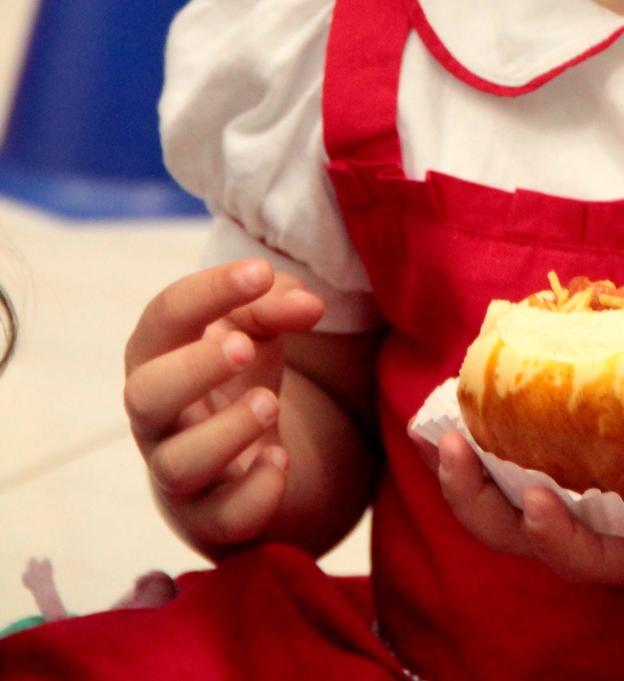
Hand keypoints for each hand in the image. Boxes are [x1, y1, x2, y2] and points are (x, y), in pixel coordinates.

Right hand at [124, 259, 324, 547]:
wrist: (241, 453)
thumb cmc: (240, 371)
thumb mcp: (256, 324)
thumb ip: (277, 302)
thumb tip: (309, 306)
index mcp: (158, 353)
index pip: (164, 316)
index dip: (209, 291)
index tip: (259, 273)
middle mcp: (156, 416)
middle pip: (144, 396)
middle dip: (193, 370)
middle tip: (246, 347)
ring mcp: (176, 472)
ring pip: (177, 465)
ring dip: (227, 432)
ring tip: (270, 402)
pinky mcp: (209, 519)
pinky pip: (221, 519)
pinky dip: (254, 493)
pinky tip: (280, 459)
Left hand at [416, 412, 623, 635]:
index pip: (589, 561)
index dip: (554, 538)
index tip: (534, 499)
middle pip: (530, 540)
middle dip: (479, 500)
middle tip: (447, 443)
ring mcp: (618, 524)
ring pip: (532, 513)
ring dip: (486, 474)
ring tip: (452, 420)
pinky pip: (560, 484)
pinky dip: (525, 453)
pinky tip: (514, 408)